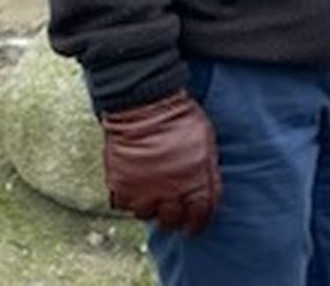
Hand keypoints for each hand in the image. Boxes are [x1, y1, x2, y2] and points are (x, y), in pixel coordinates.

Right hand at [100, 90, 221, 233]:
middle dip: (173, 218)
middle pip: (172, 221)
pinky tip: (133, 185)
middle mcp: (171, 194)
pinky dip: (128, 197)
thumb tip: (207, 189)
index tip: (193, 224)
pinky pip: (123, 205)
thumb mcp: (206, 143)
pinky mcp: (122, 187)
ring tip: (150, 194)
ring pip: (147, 215)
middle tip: (170, 211)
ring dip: (149, 206)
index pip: (200, 216)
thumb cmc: (180, 117)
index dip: (197, 222)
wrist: (145, 105)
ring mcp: (145, 193)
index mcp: (197, 184)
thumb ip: (206, 172)